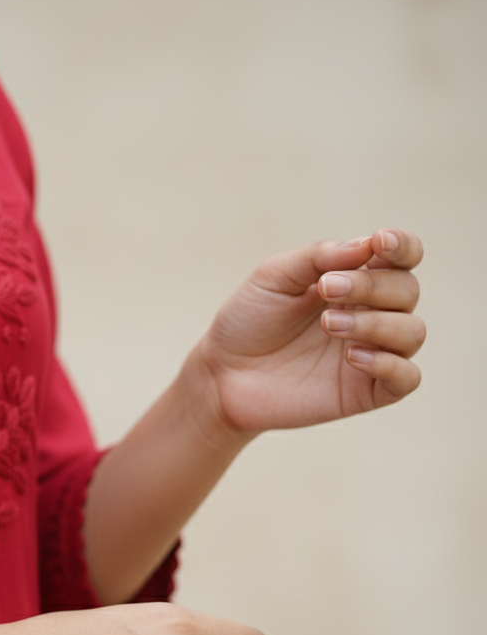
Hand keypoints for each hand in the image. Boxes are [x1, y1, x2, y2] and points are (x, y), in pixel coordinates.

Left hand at [191, 229, 425, 434]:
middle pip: (407, 290)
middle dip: (372, 286)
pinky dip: (390, 364)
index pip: (401, 257)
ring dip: (377, 323)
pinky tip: (352, 356)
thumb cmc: (248, 321)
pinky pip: (407, 378)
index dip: (403, 246)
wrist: (222, 374)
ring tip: (328, 324)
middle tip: (327, 290)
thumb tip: (368, 244)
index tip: (381, 243)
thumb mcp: (275, 277)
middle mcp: (372, 313)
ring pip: (412, 332)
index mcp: (355, 279)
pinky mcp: (367, 392)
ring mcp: (373, 352)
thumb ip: (319, 257)